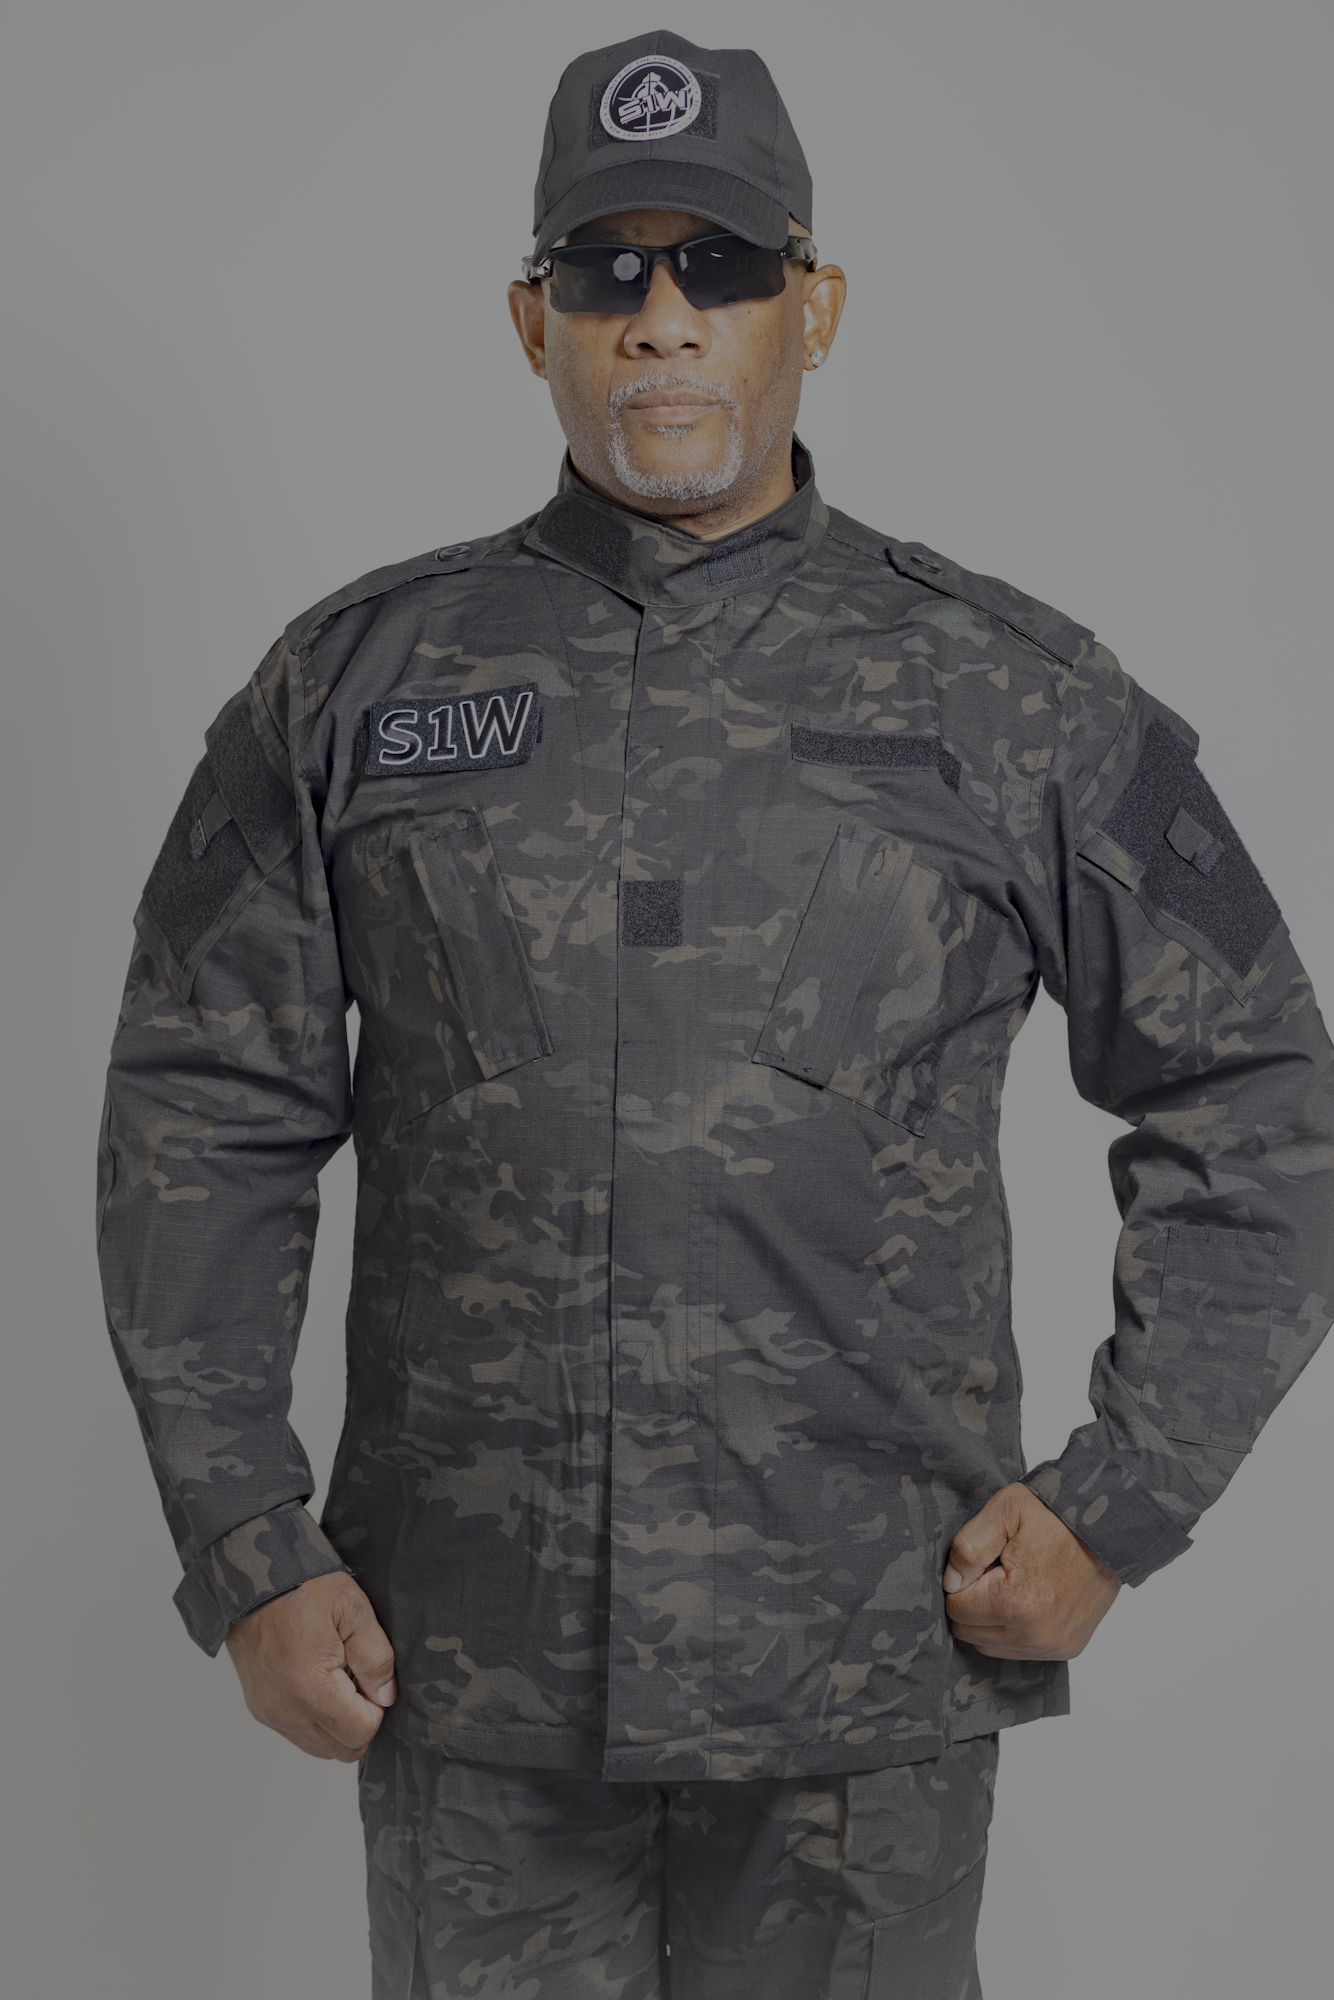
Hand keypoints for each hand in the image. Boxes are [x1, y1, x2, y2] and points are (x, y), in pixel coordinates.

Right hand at [224, 1571, 396, 1760]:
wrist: (253, 1579)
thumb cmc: (303, 1588)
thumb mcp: (353, 1610)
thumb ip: (376, 1658)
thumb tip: (386, 1697)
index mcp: (310, 1689)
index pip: (361, 1732)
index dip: (377, 1708)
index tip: (370, 1677)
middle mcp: (284, 1711)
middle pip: (341, 1750)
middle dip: (359, 1721)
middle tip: (357, 1680)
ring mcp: (269, 1713)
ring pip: (319, 1748)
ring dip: (336, 1724)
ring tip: (337, 1679)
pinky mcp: (259, 1709)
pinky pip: (297, 1734)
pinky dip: (315, 1719)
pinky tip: (317, 1682)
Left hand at [943, 1482, 1121, 1659]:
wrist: (1110, 1529)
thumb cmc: (1057, 1516)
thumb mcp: (1005, 1511)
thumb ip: (968, 1548)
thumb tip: (950, 1583)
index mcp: (1016, 1604)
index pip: (956, 1609)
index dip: (964, 1581)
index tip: (985, 1562)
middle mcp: (1035, 1635)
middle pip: (970, 1632)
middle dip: (976, 1601)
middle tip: (999, 1572)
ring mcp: (1053, 1646)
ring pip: (991, 1645)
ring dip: (992, 1620)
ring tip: (1014, 1584)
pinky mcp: (1067, 1648)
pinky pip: (1020, 1650)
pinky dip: (1015, 1630)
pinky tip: (1028, 1599)